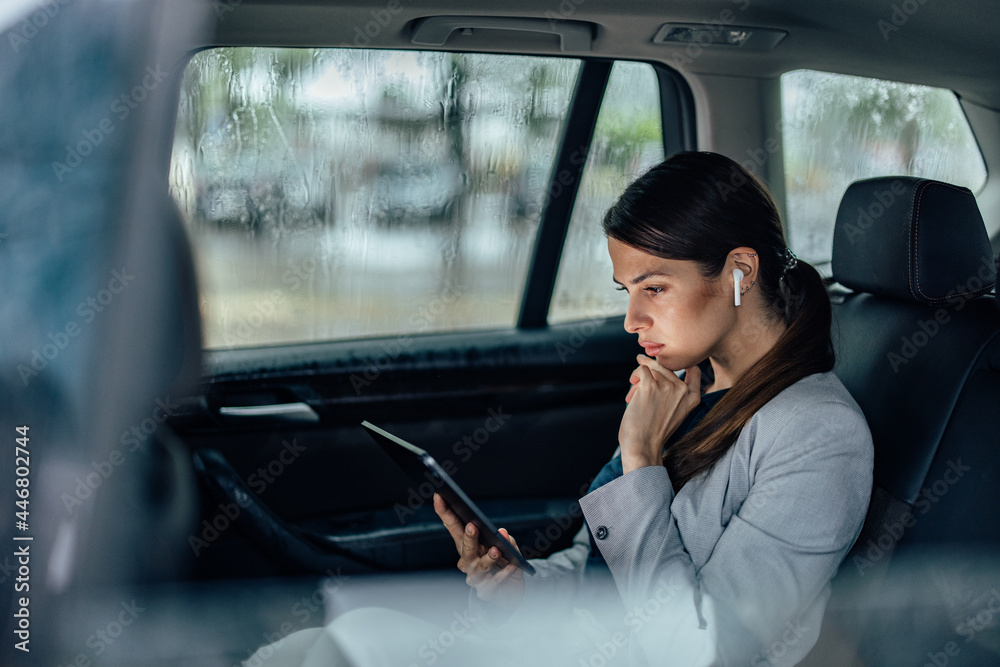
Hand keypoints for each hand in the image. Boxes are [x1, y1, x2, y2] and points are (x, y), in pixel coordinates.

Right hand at [433, 493, 525, 610]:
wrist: (511, 592)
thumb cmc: (505, 564)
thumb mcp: (508, 548)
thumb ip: (507, 540)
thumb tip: (502, 533)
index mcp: (467, 545)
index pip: (454, 527)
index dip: (445, 512)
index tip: (439, 496)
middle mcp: (467, 561)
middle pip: (464, 548)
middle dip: (468, 538)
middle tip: (473, 526)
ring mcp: (475, 577)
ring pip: (478, 567)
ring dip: (487, 558)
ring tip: (496, 550)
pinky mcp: (485, 592)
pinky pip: (492, 584)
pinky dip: (502, 575)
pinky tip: (511, 567)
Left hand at [620, 356, 702, 473]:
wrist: (643, 446)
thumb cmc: (654, 432)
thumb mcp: (675, 412)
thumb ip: (674, 394)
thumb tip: (657, 368)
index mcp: (693, 398)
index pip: (695, 370)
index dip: (682, 363)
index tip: (669, 362)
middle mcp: (683, 390)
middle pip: (666, 367)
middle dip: (651, 370)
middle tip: (639, 373)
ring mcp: (667, 386)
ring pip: (652, 367)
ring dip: (639, 379)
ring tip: (633, 395)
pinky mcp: (650, 385)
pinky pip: (641, 370)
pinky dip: (634, 378)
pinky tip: (630, 394)